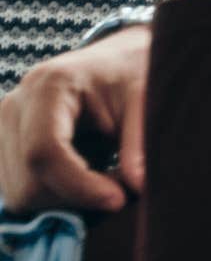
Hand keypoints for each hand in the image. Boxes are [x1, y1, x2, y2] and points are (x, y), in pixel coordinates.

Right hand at [0, 25, 150, 213]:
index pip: (44, 152)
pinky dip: (56, 196)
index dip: (79, 186)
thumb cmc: (132, 74)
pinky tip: (86, 178)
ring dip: (68, 200)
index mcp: (49, 86)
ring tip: (107, 178)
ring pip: (20, 194)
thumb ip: (140, 142)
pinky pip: (20, 191)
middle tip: (122, 187)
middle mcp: (14, 106)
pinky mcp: (4, 147)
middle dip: (77, 196)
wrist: (116, 61)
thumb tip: (137, 187)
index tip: (118, 200)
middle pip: (27, 182)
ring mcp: (2, 128)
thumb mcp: (146, 99)